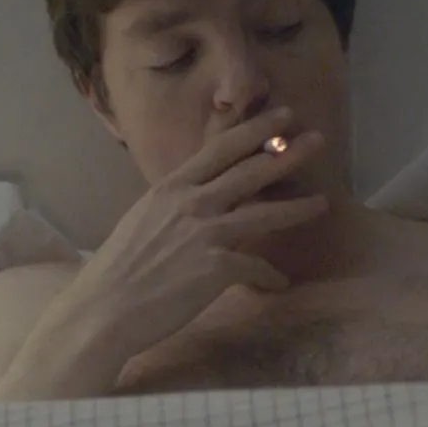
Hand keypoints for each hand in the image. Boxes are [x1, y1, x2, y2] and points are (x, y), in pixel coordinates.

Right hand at [60, 107, 331, 360]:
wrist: (103, 311)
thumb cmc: (119, 268)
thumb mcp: (146, 218)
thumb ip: (178, 203)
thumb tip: (203, 196)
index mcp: (172, 187)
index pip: (221, 148)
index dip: (256, 130)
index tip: (283, 115)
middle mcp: (192, 203)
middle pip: (252, 171)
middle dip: (288, 152)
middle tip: (318, 139)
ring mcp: (206, 234)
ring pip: (265, 214)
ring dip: (298, 208)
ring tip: (323, 202)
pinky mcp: (215, 268)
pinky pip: (255, 267)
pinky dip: (269, 276)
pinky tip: (279, 282)